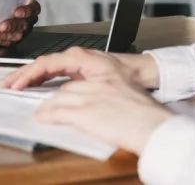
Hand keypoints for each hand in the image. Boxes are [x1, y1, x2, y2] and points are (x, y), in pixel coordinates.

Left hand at [0, 0, 40, 46]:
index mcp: (31, 6)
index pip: (33, 9)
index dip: (26, 11)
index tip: (16, 12)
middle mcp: (29, 20)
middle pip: (24, 24)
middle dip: (12, 25)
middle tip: (2, 25)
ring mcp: (23, 31)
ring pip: (17, 35)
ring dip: (4, 35)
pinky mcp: (14, 39)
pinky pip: (9, 42)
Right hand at [0, 47, 159, 89]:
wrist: (144, 71)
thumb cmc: (128, 72)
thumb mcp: (102, 82)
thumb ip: (77, 88)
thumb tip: (54, 98)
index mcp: (77, 56)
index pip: (44, 64)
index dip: (27, 75)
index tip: (15, 85)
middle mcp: (75, 57)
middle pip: (41, 65)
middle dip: (21, 74)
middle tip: (5, 85)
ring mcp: (76, 63)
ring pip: (46, 69)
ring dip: (29, 77)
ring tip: (14, 86)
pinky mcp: (79, 70)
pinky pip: (53, 73)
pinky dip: (40, 79)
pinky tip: (34, 87)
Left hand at [35, 77, 173, 154]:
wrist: (159, 129)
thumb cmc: (148, 116)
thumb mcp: (127, 93)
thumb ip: (108, 92)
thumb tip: (94, 102)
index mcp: (109, 72)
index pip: (75, 66)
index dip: (57, 72)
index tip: (45, 76)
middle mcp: (99, 80)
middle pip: (65, 84)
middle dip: (48, 89)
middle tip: (35, 92)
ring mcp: (92, 95)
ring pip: (58, 96)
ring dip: (46, 105)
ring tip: (40, 111)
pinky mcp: (86, 113)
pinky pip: (58, 112)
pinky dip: (48, 115)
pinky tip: (41, 118)